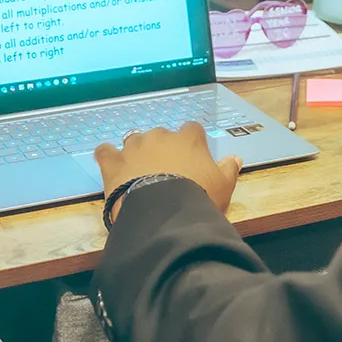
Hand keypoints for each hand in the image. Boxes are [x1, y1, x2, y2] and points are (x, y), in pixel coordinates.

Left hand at [94, 122, 242, 214]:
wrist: (164, 212)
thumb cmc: (198, 197)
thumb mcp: (223, 186)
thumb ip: (228, 169)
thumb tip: (235, 159)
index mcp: (188, 138)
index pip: (192, 130)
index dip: (191, 143)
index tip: (192, 158)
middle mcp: (160, 135)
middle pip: (161, 135)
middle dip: (162, 149)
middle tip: (166, 172)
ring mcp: (134, 146)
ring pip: (134, 140)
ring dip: (137, 152)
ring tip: (139, 172)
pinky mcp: (113, 161)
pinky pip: (106, 151)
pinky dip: (108, 156)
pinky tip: (110, 163)